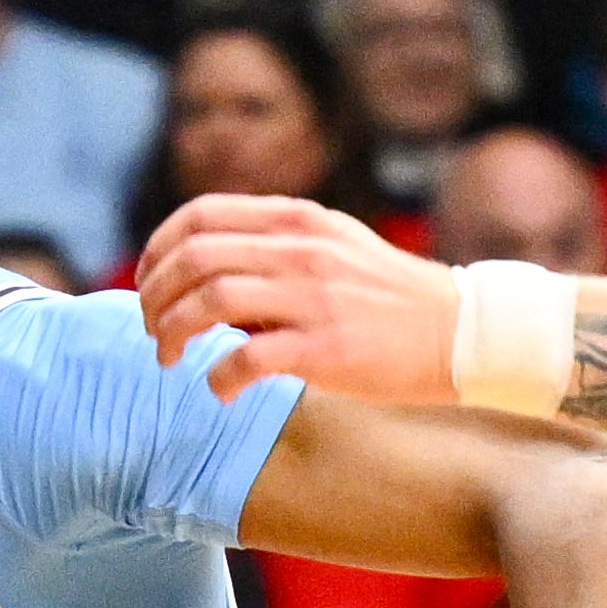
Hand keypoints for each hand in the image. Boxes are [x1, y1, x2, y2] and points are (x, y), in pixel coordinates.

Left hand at [134, 194, 462, 404]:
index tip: (148, 285)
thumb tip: (204, 280)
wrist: (458, 330)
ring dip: (172, 333)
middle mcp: (300, 250)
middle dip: (154, 296)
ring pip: (209, 301)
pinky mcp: (326, 348)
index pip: (200, 216)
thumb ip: (272, 250)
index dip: (158, 250)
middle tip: (152, 330)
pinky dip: (217, 377)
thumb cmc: (387, 298)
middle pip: (193, 257)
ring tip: (170, 359)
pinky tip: (219, 391)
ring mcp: (313, 298)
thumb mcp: (331, 247)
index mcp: (296, 221)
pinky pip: (246, 359)